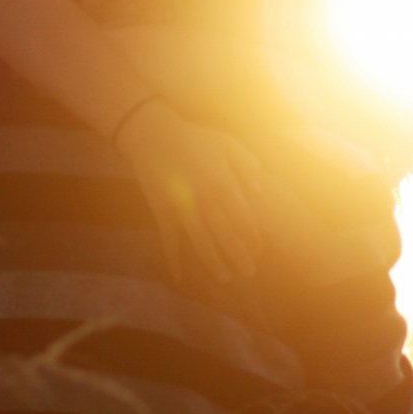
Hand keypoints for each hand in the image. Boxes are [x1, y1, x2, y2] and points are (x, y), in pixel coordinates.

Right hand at [113, 100, 263, 285]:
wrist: (153, 134)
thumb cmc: (193, 137)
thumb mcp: (226, 143)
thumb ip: (246, 164)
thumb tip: (259, 191)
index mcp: (222, 182)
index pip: (243, 217)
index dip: (252, 236)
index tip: (259, 250)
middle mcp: (205, 198)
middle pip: (226, 234)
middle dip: (238, 255)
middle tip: (249, 273)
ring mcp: (182, 207)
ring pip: (201, 242)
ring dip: (213, 262)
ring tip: (224, 279)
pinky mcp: (162, 212)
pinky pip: (169, 241)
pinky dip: (173, 261)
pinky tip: (179, 278)